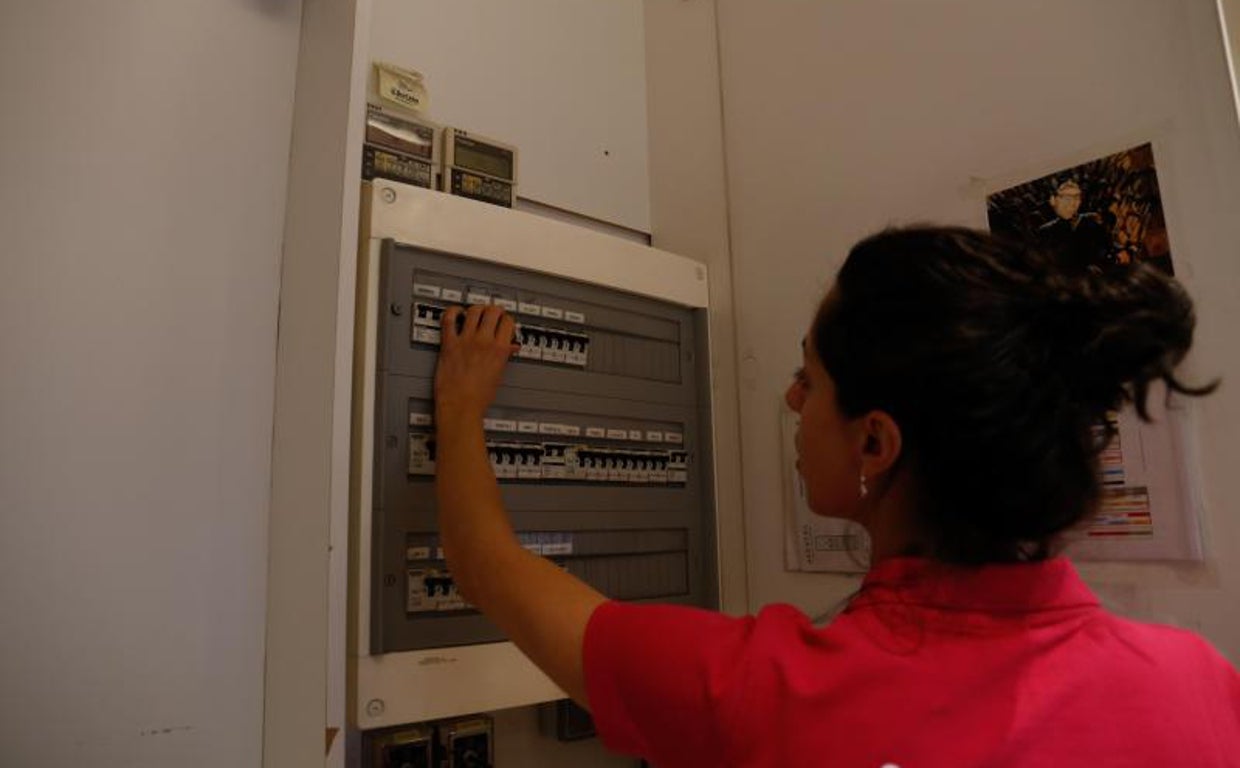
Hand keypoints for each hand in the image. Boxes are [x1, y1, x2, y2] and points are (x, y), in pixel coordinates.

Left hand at [434, 304, 520, 419]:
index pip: (508, 322)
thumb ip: (504, 357)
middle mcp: (484, 341)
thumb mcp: (499, 375)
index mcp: (500, 349)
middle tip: (492, 313)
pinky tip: (456, 313)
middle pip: (493, 311)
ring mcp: (466, 341)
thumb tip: (509, 348)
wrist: (460, 406)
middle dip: (494, 310)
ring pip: (474, 310)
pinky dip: (452, 311)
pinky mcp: (449, 343)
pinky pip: (449, 319)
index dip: (506, 320)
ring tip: (476, 312)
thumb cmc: (479, 397)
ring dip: (477, 308)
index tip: (503, 322)